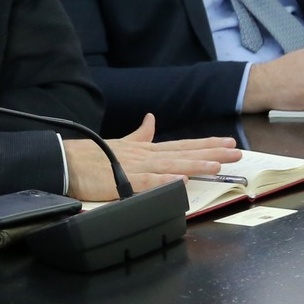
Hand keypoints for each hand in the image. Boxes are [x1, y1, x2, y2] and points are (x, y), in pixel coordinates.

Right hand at [63, 114, 239, 200]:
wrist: (67, 162)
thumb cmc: (91, 156)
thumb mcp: (121, 143)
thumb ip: (139, 134)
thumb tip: (151, 120)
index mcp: (146, 149)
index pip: (182, 145)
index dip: (206, 144)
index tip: (228, 143)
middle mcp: (145, 156)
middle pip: (184, 154)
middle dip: (211, 153)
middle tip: (236, 153)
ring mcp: (135, 168)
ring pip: (171, 166)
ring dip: (195, 164)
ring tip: (217, 165)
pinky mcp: (123, 182)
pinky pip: (147, 183)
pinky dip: (165, 181)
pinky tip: (181, 181)